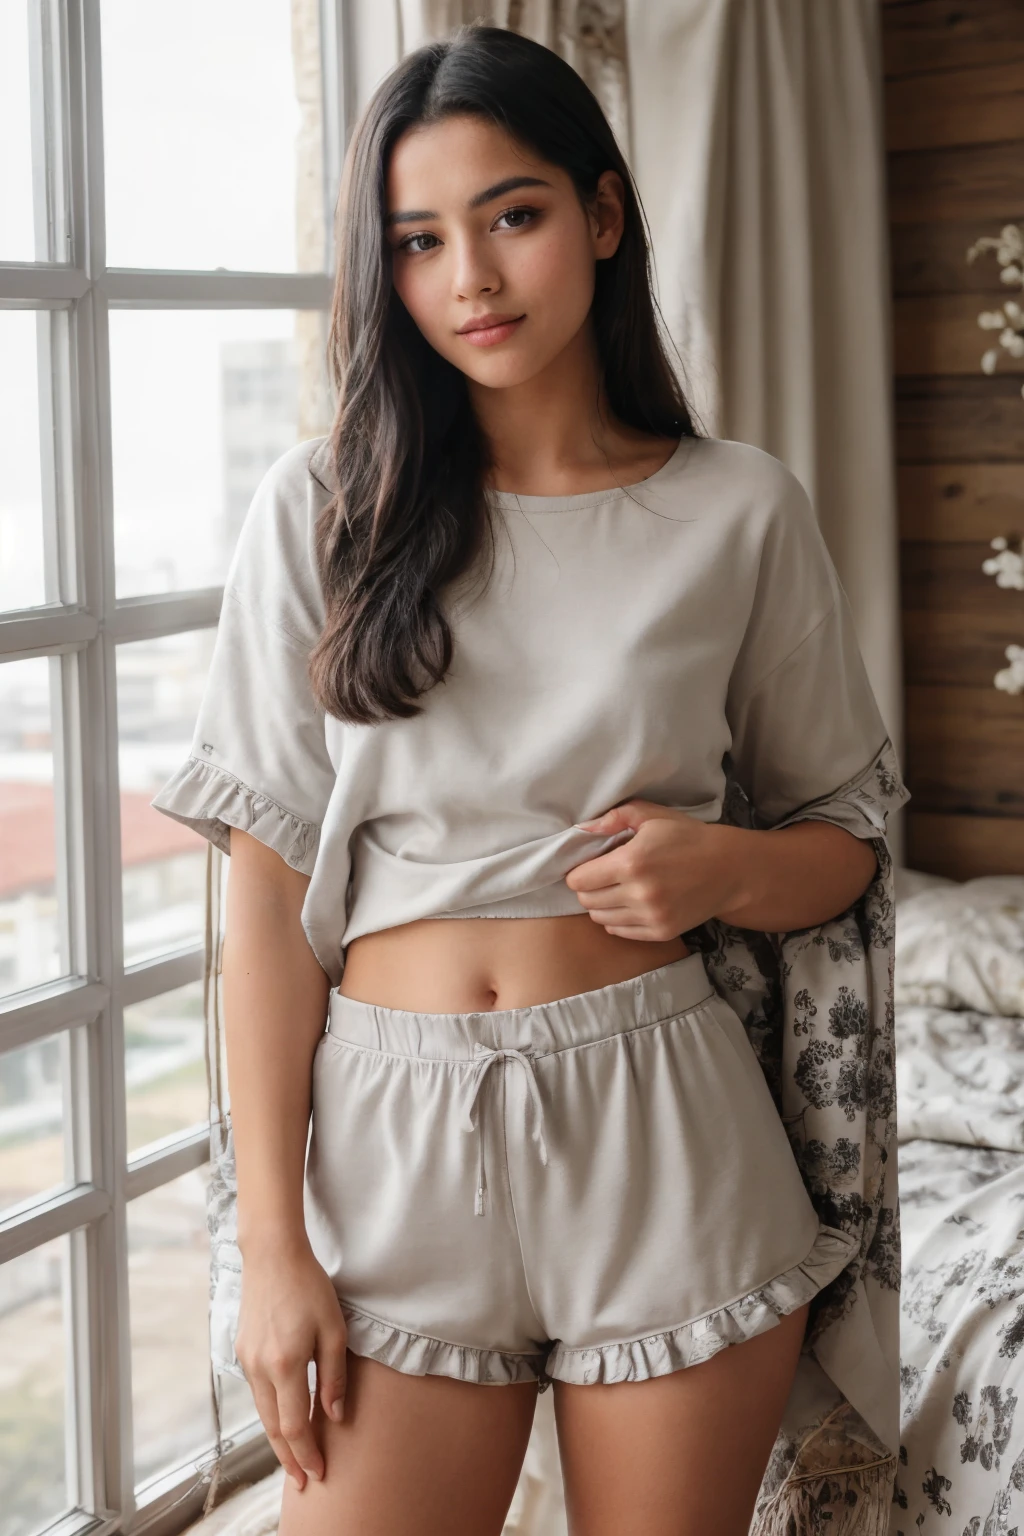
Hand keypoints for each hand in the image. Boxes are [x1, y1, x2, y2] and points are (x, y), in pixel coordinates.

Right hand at [234, 1240, 347, 1489]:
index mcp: (285, 1365)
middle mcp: (260, 1368)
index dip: (306, 1453)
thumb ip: (333, 1376)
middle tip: (303, 1481)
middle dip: (289, 1457)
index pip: (293, 1426)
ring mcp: (247, 1359)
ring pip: (262, 1411)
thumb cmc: (309, 1287)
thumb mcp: (334, 1329)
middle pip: (272, 1427)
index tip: (317, 1474)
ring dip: (278, 1437)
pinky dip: (270, 1411)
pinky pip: (257, 1391)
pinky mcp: (242, 1350)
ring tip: (294, 1457)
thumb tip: (335, 1416)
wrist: (272, 1255)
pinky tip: (282, 1416)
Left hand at [566, 800, 745, 939]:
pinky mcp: (661, 932)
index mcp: (631, 862)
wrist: (730, 869)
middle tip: (601, 877)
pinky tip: (627, 905)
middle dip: (588, 888)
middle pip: (587, 900)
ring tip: (614, 891)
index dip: (579, 872)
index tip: (588, 866)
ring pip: (600, 918)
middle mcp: (638, 893)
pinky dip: (617, 919)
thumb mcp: (652, 816)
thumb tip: (581, 829)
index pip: (580, 880)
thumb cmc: (688, 837)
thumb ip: (615, 817)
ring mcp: (651, 916)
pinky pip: (620, 931)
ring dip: (601, 905)